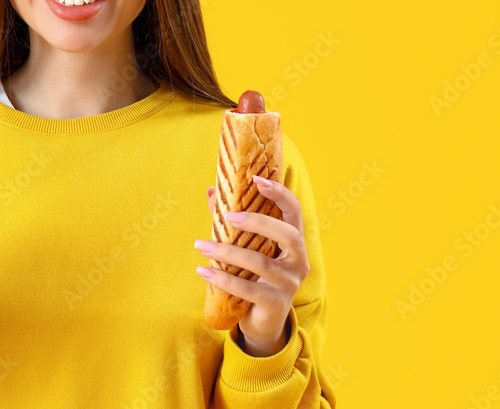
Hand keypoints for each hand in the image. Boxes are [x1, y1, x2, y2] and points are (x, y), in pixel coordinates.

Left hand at [194, 176, 308, 356]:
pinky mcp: (276, 304)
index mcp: (293, 242)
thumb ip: (232, 220)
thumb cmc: (254, 276)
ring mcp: (289, 283)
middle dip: (259, 222)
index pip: (294, 211)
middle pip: (288, 235)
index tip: (257, 179)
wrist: (262, 320)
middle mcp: (298, 261)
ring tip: (201, 245)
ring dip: (227, 252)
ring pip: (261, 263)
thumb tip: (211, 191)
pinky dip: (223, 279)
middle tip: (228, 216)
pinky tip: (203, 271)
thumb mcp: (246, 247)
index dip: (279, 193)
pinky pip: (249, 290)